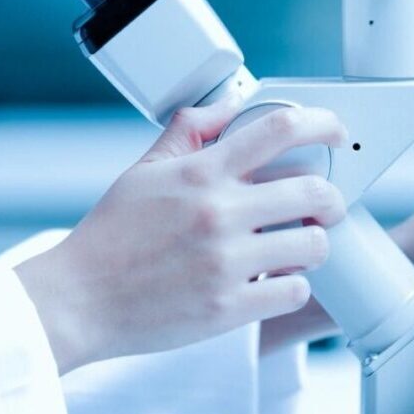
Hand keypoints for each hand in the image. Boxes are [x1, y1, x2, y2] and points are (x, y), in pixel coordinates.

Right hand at [16, 97, 348, 373]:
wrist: (80, 299)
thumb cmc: (111, 235)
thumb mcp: (144, 170)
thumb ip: (188, 132)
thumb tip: (227, 105)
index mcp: (200, 172)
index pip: (278, 129)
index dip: (321, 124)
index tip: (334, 132)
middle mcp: (218, 212)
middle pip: (313, 190)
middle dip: (332, 197)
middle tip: (326, 203)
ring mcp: (226, 262)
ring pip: (314, 245)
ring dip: (316, 243)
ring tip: (301, 245)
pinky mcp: (228, 307)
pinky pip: (294, 291)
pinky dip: (293, 285)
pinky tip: (277, 280)